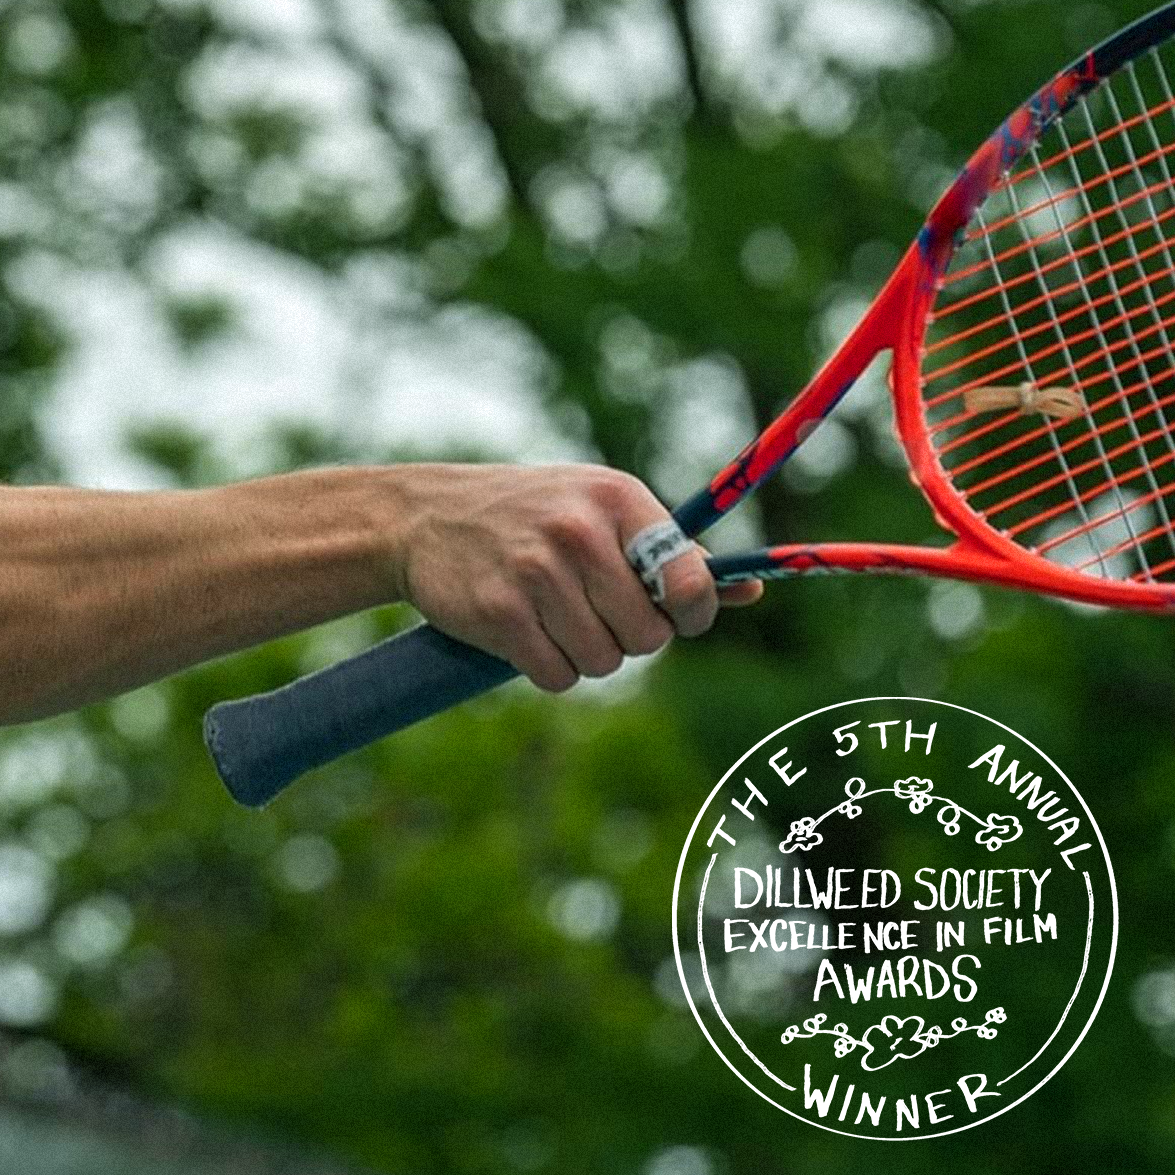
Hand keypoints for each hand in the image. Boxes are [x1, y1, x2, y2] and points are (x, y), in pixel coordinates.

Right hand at [394, 462, 760, 692]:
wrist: (424, 515)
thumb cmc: (531, 514)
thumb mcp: (599, 510)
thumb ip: (670, 552)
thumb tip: (751, 589)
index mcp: (616, 498)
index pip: (690, 579)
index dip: (690, 613)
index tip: (674, 615)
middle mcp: (578, 530)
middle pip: (648, 637)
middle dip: (628, 639)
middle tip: (593, 610)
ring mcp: (536, 571)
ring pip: (604, 662)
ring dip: (585, 655)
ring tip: (553, 616)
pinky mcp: (499, 611)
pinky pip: (557, 676)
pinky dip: (548, 668)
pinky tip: (524, 631)